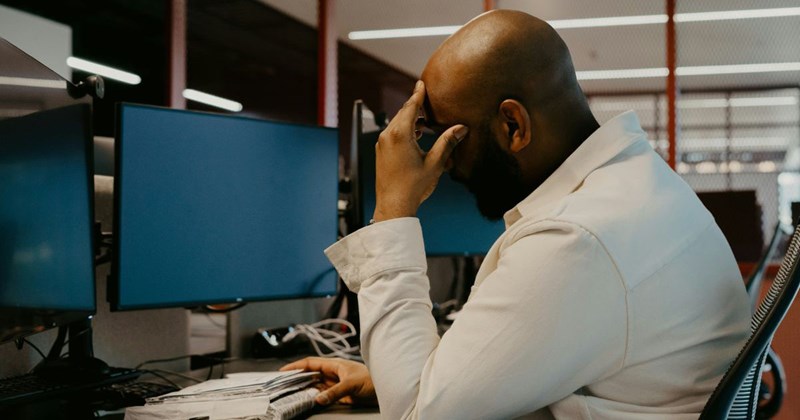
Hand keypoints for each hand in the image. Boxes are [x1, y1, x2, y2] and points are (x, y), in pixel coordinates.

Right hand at [280, 357, 377, 406]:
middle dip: (298, 379)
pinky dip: (316, 398)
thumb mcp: (351, 383)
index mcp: (334, 364)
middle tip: (284, 385)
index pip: (310, 363)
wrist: (386, 387)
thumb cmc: (372, 378)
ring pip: (316, 385)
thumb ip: (334, 392)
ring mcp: (336, 383)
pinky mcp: (340, 393)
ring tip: (293, 394)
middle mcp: (333, 373)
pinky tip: (310, 401)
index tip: (283, 371)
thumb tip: (318, 398)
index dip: (296, 366)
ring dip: (306, 389)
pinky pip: (324, 395)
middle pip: (311, 375)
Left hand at [372, 80, 468, 221]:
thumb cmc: (414, 186)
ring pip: (397, 123)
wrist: (393, 205)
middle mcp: (388, 136)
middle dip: (415, 105)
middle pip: (402, 113)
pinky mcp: (381, 152)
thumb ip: (447, 142)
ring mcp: (382, 144)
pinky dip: (403, 129)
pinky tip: (415, 134)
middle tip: (426, 97)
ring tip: (424, 119)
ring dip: (410, 119)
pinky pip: (392, 133)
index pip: (410, 107)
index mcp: (400, 135)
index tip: (421, 83)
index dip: (418, 94)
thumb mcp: (435, 163)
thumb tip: (461, 128)